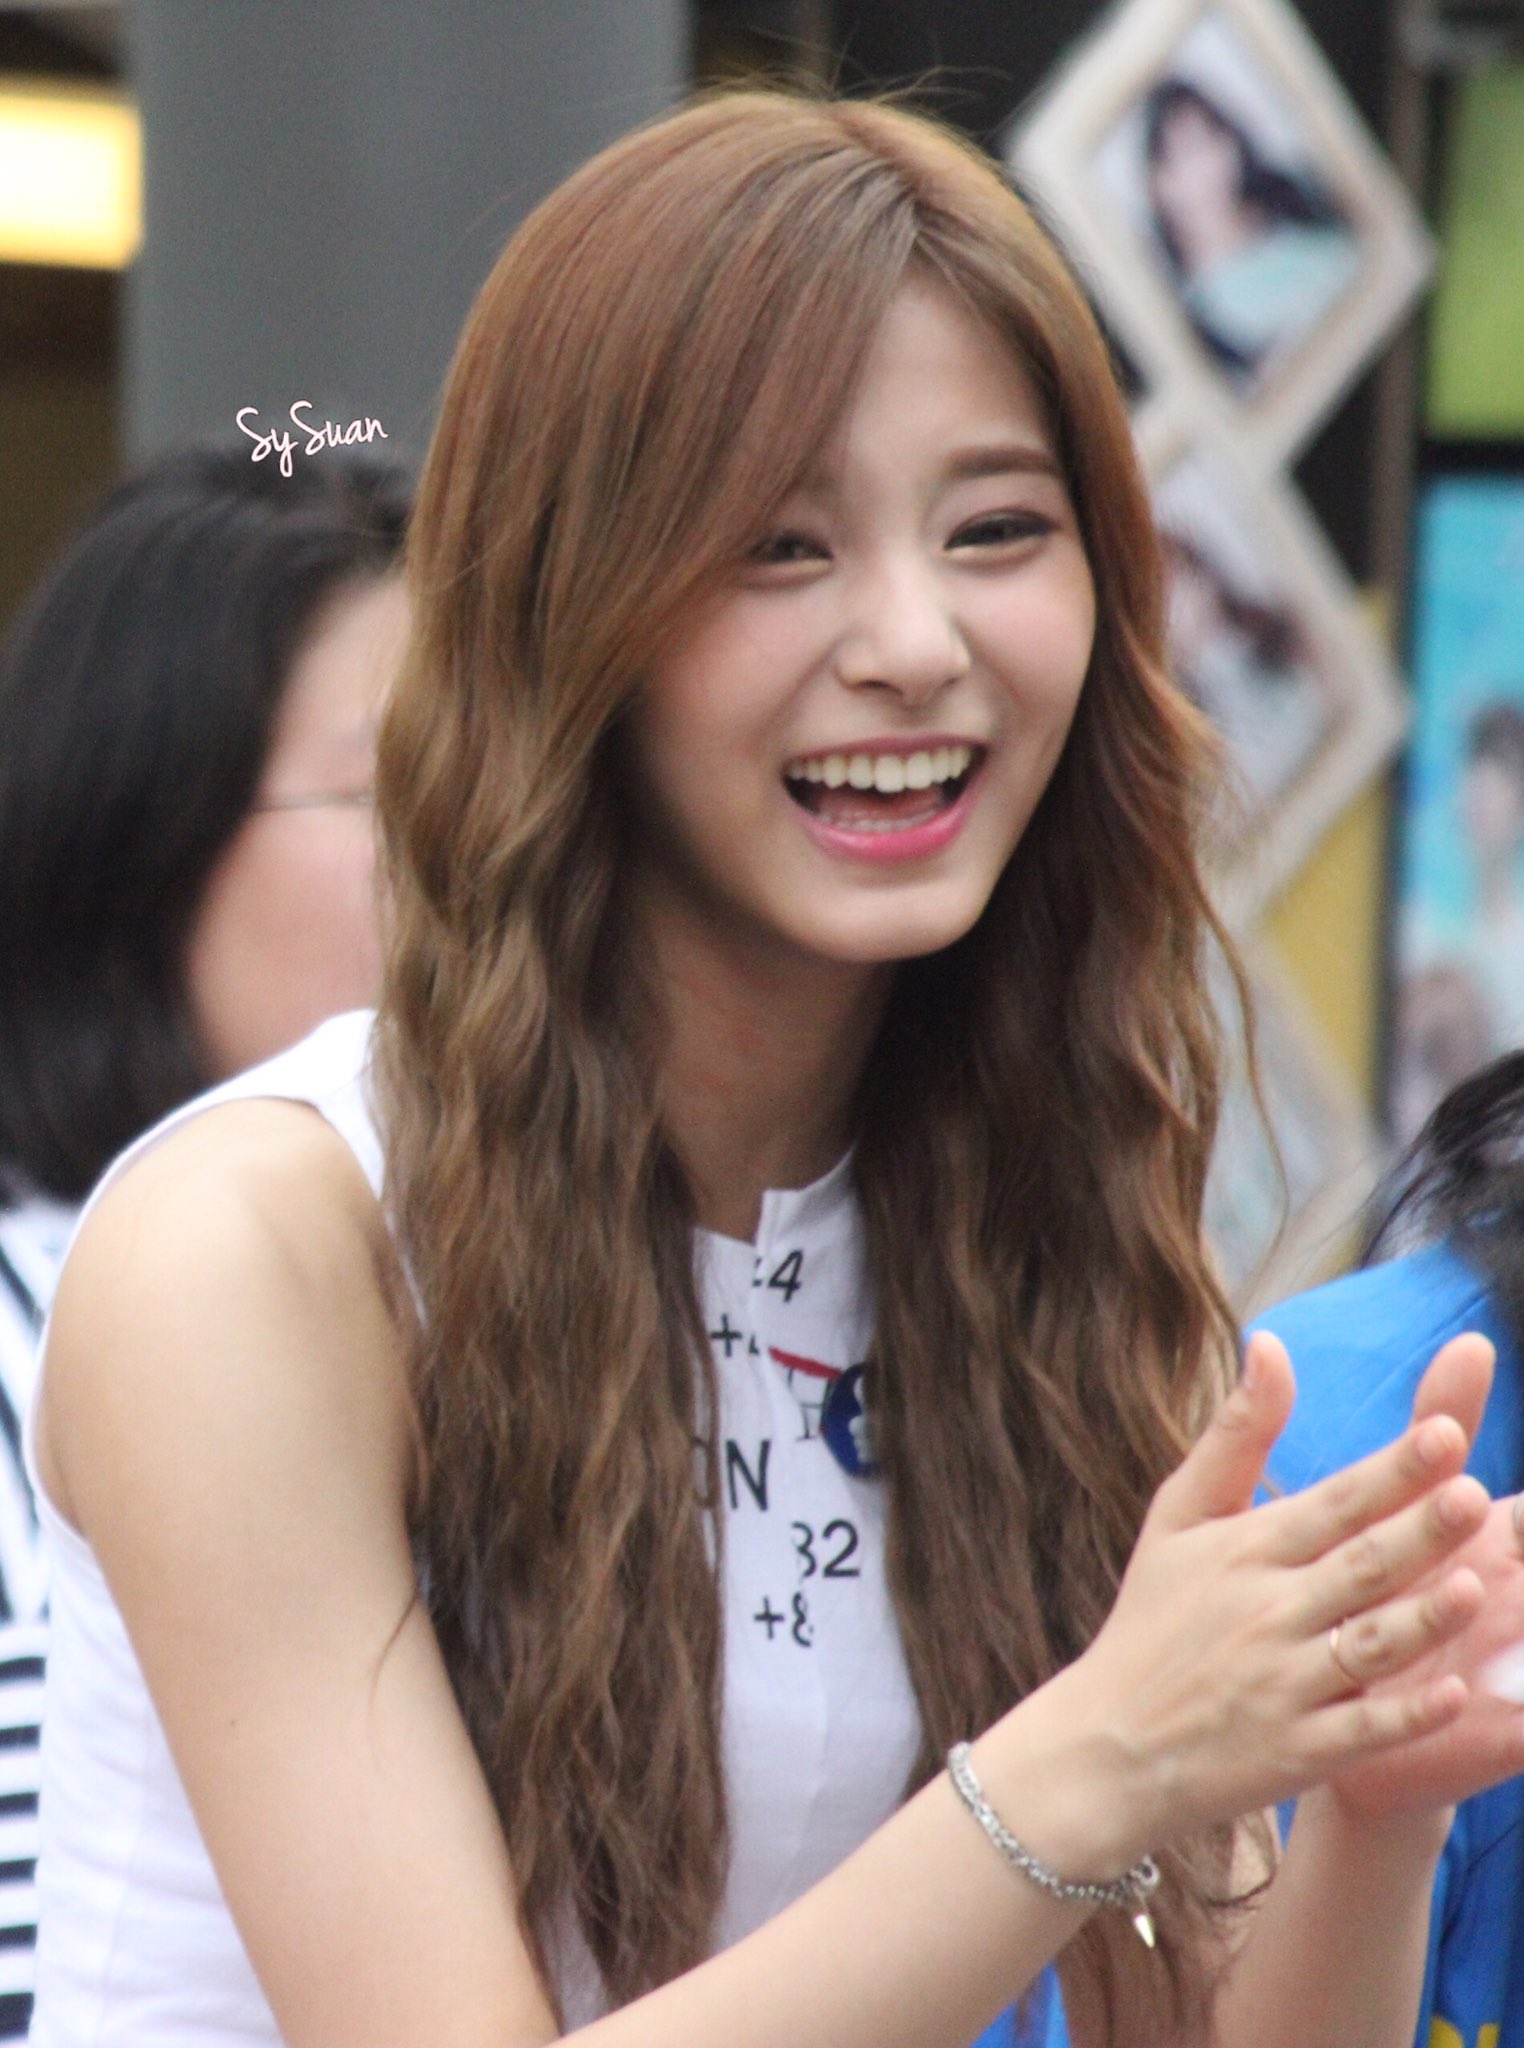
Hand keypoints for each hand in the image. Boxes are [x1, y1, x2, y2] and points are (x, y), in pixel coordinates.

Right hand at [1050, 1331, 1494, 1856]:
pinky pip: (1359, 1731)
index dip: (1390, 1471)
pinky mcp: (1294, 1752)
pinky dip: (1403, 1715)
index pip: (1333, 1503)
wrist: (1107, 1744)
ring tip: (1476, 1588)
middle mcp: (1266, 1611)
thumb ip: (1236, 1433)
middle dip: (1418, 1532)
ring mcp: (1282, 1685)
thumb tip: (1270, 1342)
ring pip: (1365, 1647)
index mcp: (1246, 1550)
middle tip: (1475, 1496)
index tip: (1446, 1434)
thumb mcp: (1178, 1515)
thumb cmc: (1153, 1616)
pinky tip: (1453, 1695)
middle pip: (1358, 1566)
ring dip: (1420, 1619)